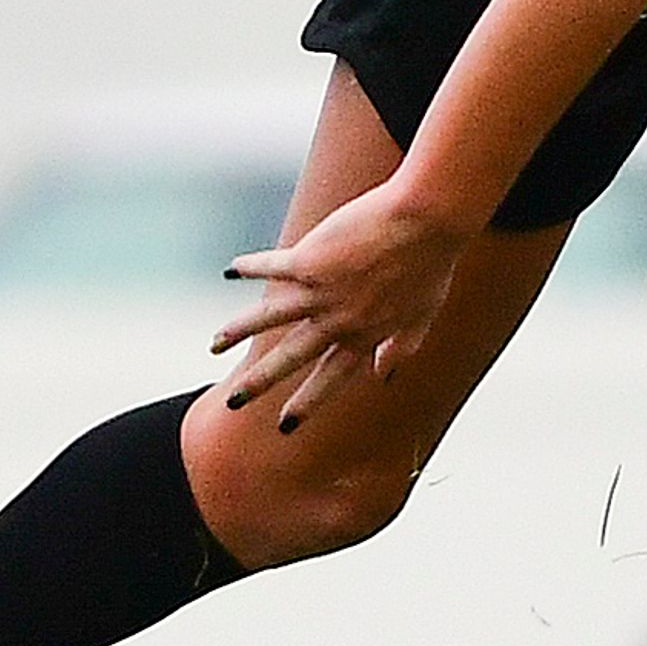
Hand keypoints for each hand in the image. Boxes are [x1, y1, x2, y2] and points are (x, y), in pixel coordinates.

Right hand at [215, 180, 472, 428]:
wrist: (429, 220)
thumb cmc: (433, 261)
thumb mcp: (424, 314)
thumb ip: (403, 347)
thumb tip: (384, 377)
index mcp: (366, 335)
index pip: (331, 378)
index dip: (308, 402)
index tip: (286, 425)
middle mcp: (339, 320)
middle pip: (291, 358)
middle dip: (260, 383)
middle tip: (234, 402)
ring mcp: (323, 291)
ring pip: (269, 318)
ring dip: (237, 332)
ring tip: (214, 345)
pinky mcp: (311, 259)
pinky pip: (272, 267)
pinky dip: (250, 267)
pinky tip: (230, 269)